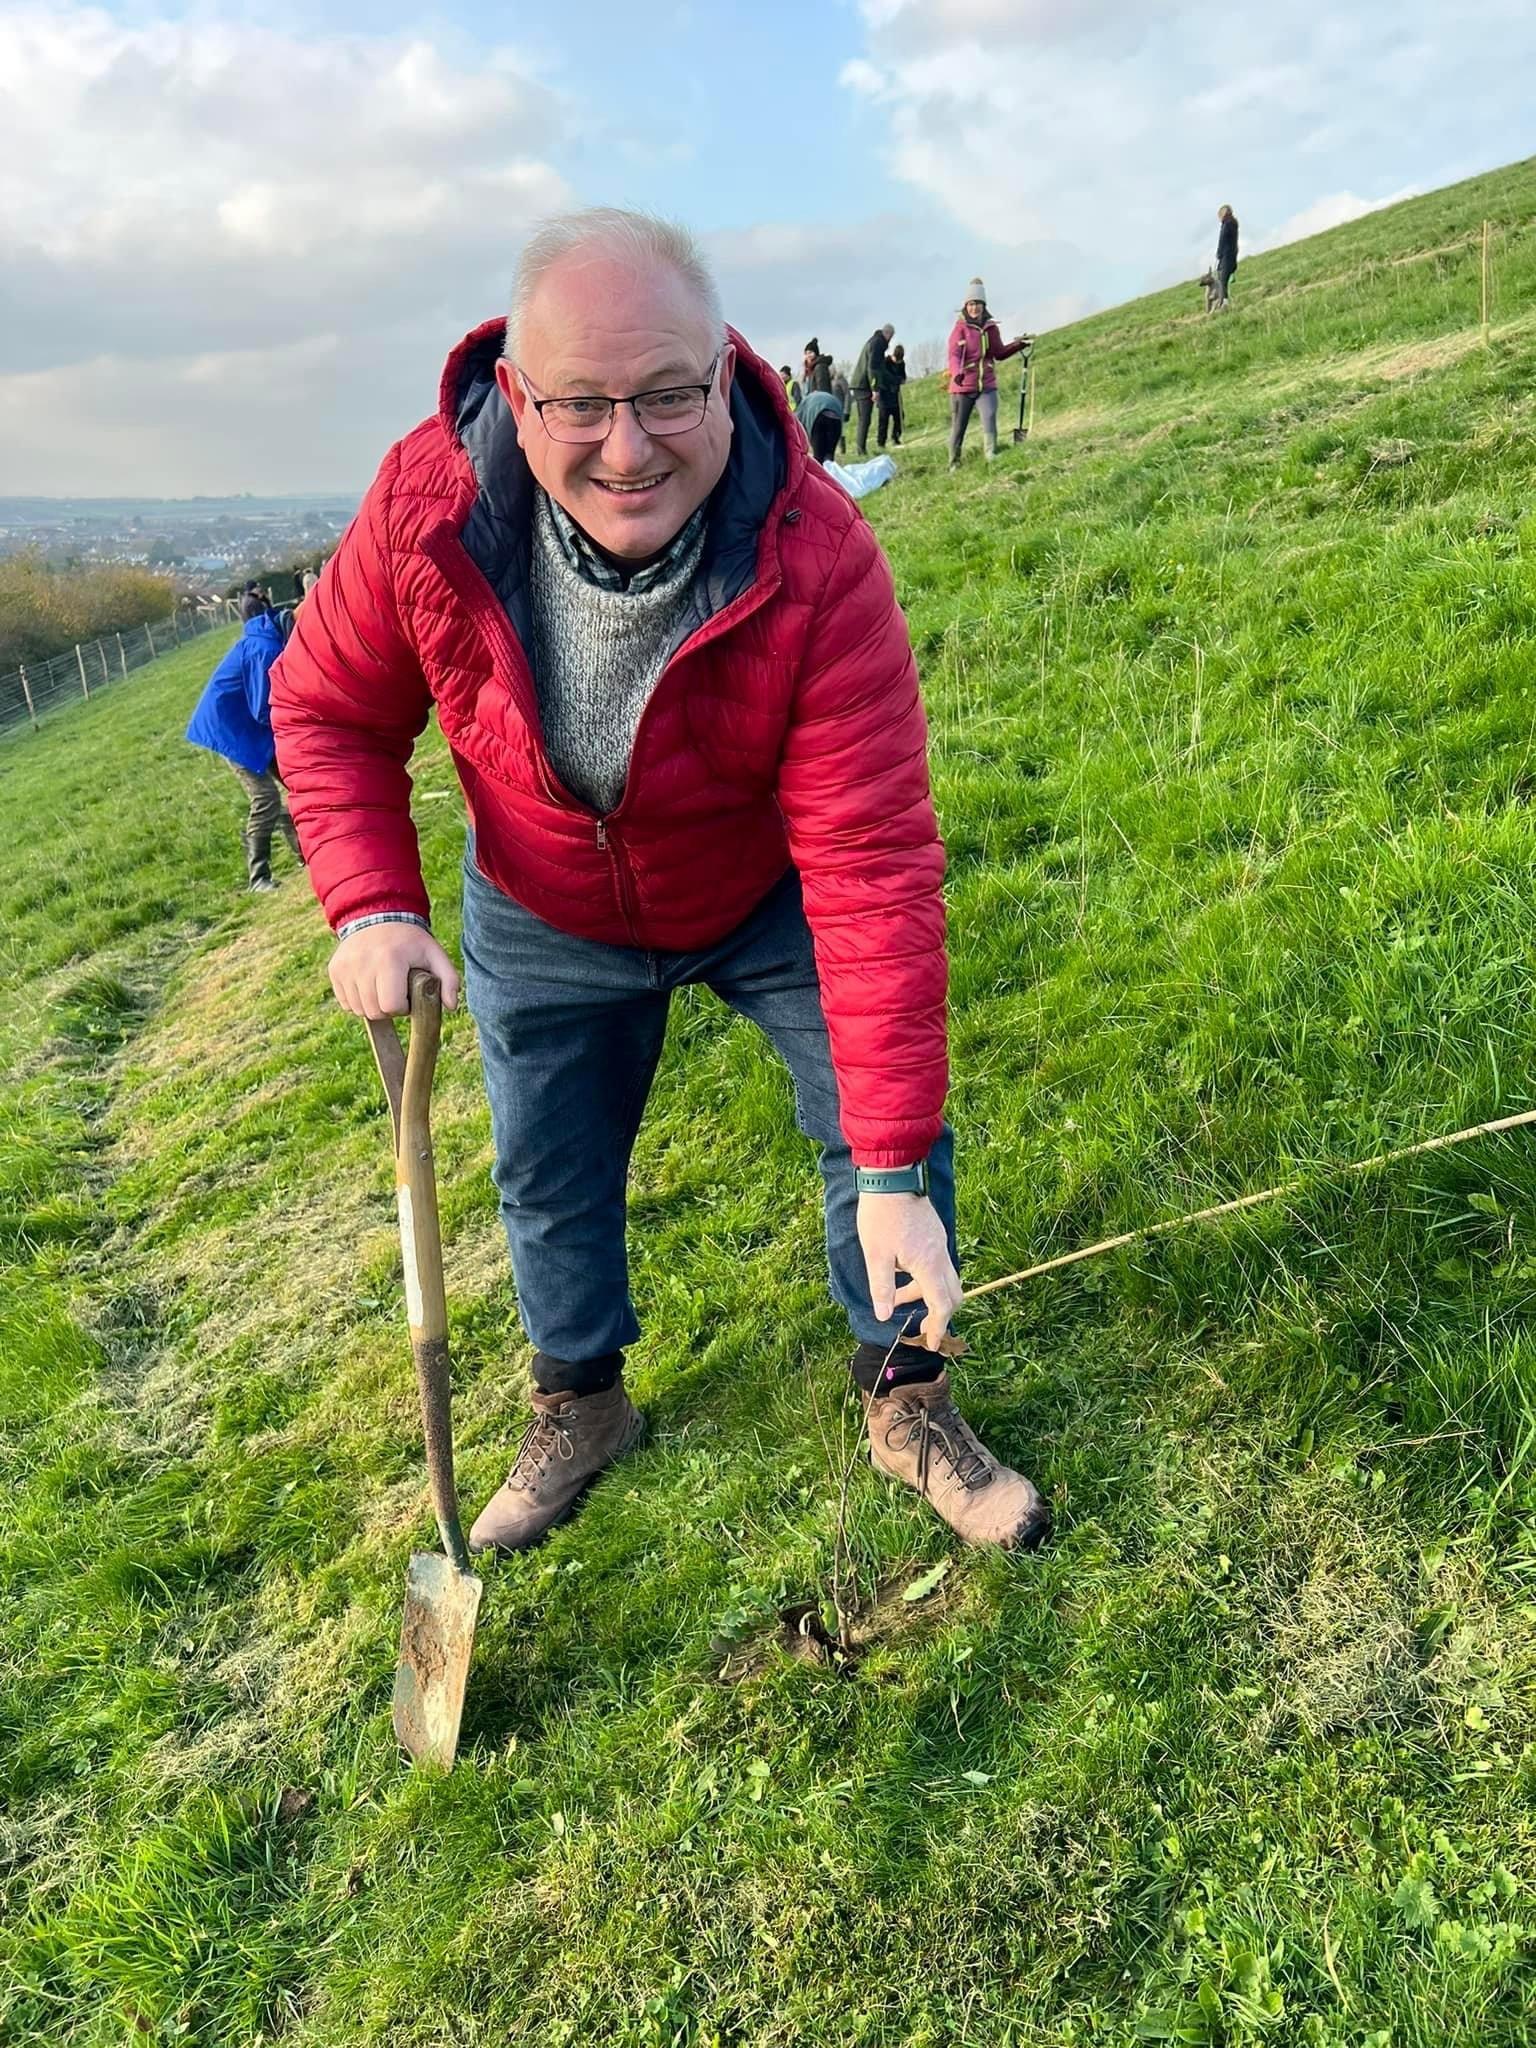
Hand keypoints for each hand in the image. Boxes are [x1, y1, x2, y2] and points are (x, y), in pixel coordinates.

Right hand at [329, 922, 459, 1017]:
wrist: (377, 917)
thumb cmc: (410, 941)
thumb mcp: (434, 954)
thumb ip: (449, 980)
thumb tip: (451, 1006)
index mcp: (390, 959)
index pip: (392, 1006)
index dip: (403, 1006)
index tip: (408, 994)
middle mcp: (363, 963)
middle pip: (375, 1011)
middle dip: (389, 1008)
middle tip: (396, 991)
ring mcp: (345, 967)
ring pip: (359, 1010)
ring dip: (373, 1006)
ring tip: (383, 987)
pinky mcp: (334, 970)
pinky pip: (345, 1003)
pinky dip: (358, 1001)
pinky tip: (368, 985)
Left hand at [857, 1192, 961, 1349]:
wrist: (892, 1177)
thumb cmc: (881, 1216)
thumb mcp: (876, 1255)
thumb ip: (882, 1287)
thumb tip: (885, 1315)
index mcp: (929, 1264)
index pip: (942, 1305)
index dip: (939, 1327)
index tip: (934, 1344)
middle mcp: (940, 1255)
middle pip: (951, 1294)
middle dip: (938, 1314)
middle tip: (921, 1327)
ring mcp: (939, 1243)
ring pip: (943, 1278)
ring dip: (925, 1294)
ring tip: (897, 1297)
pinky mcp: (934, 1234)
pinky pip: (937, 1264)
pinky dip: (924, 1278)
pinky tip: (901, 1273)